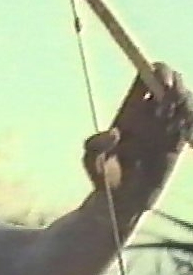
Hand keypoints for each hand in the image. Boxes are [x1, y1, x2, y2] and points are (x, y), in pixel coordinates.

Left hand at [83, 63, 192, 191]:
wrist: (121, 202)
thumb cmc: (102, 178)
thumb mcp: (91, 161)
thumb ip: (96, 145)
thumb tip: (114, 132)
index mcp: (130, 112)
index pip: (145, 79)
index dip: (156, 72)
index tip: (162, 81)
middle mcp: (149, 116)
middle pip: (170, 85)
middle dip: (178, 85)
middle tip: (175, 100)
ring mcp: (165, 129)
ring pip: (185, 102)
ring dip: (190, 104)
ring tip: (184, 124)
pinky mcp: (178, 145)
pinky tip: (190, 141)